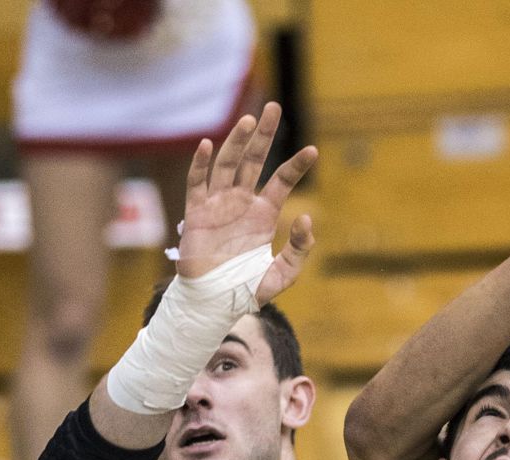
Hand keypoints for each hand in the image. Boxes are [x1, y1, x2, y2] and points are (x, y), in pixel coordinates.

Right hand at [177, 101, 317, 304]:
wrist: (215, 303)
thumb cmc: (248, 290)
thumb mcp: (283, 274)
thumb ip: (299, 249)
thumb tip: (306, 218)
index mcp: (263, 214)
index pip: (281, 181)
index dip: (296, 166)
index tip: (313, 150)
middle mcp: (241, 202)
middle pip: (253, 160)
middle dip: (264, 135)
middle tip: (274, 108)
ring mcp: (218, 204)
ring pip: (227, 164)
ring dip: (237, 141)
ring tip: (251, 121)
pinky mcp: (196, 212)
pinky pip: (197, 182)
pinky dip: (202, 164)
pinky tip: (210, 145)